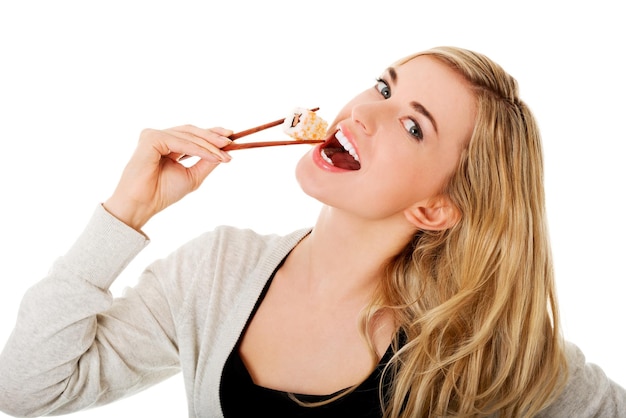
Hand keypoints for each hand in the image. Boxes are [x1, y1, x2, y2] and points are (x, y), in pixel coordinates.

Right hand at [103, 125, 232, 229]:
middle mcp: (159, 138)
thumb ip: (206, 163)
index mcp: (167, 145)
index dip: (211, 134)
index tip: (231, 137)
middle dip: (212, 136)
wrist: (143, 205)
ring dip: (208, 145)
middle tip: (230, 142)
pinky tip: (211, 156)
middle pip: (190, 131)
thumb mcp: (192, 176)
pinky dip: (198, 149)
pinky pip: (180, 142)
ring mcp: (153, 136)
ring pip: (188, 135)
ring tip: (224, 155)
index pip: (191, 135)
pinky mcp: (151, 138)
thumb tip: (225, 152)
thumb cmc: (162, 193)